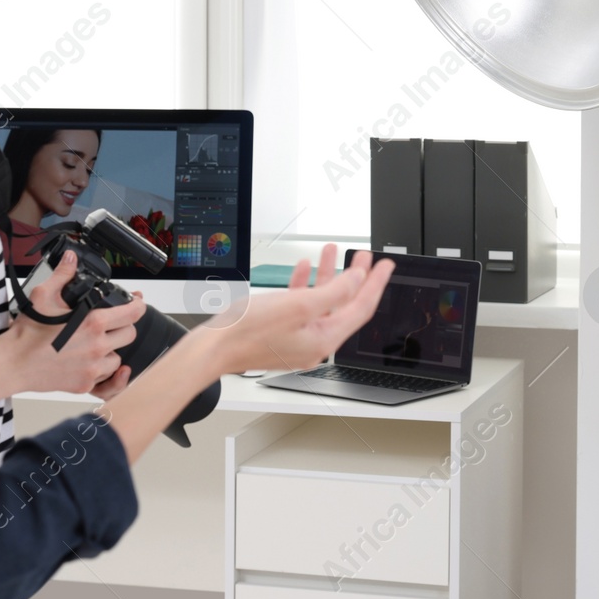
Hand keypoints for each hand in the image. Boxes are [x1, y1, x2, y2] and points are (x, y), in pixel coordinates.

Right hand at [7, 250, 147, 395]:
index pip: (132, 313)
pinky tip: (96, 365)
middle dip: (123, 326)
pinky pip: (106, 379)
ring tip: (95, 344)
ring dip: (112, 350)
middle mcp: (97, 347)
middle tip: (111, 324)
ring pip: (118, 358)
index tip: (137, 302)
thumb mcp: (44, 296)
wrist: (12, 363)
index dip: (138, 304)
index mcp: (92, 323)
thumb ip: (63, 275)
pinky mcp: (85, 385)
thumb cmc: (26, 334)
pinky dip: (103, 372)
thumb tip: (70, 259)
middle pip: (129, 334)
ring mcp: (93, 368)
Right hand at [203, 244, 391, 373]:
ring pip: (323, 301)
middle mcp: (314, 342)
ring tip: (333, 251)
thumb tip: (358, 281)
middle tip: (364, 256)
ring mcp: (298, 338)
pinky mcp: (282, 332)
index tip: (386, 265)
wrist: (213, 347)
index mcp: (323, 340)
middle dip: (356, 276)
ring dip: (329, 274)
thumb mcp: (298, 305)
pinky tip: (304, 269)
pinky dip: (306, 285)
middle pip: (345, 304)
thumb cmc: (247, 331)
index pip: (361, 308)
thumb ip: (334, 292)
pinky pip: (302, 306)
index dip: (376, 283)